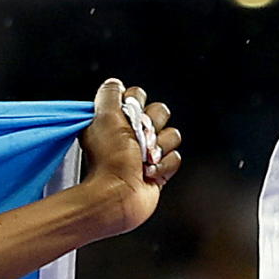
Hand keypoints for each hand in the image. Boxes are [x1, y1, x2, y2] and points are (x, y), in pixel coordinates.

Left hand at [77, 78, 184, 235]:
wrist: (117, 195)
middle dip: (153, 125)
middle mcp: (132, 134)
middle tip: (139, 139)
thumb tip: (115, 83)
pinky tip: (148, 174)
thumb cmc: (108, 158)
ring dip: (159, 147)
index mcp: (117, 119)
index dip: (137, 103)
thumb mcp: (103, 117)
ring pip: (172, 134)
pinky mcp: (159, 171)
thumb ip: (109, 94)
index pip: (137, 95)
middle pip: (160, 112)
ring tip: (143, 160)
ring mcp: (147, 153)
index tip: (128, 114)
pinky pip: (176, 158)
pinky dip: (163, 166)